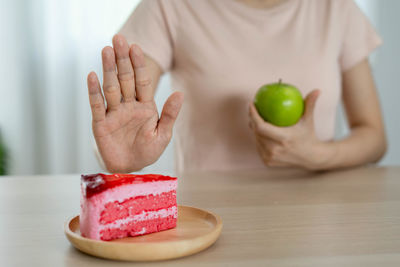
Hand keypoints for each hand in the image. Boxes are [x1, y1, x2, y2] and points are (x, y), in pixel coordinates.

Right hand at [87, 34, 182, 172]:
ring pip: (111, 87)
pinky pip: (97, 105)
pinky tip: (92, 75)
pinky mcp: (101, 124)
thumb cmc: (148, 150)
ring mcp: (113, 113)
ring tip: (106, 50)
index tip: (136, 46)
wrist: (130, 168)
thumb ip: (169, 115)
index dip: (139, 64)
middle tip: (118, 38)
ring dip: (108, 69)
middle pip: (125, 79)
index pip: (141, 81)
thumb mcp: (163, 134)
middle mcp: (128, 105)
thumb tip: (180, 94)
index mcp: (145, 106)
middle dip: (122, 59)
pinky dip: (94, 91)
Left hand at [249, 90, 322, 169]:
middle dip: (252, 120)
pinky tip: (259, 131)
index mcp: (284, 139)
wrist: (311, 158)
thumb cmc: (309, 136)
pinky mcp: (268, 162)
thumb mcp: (309, 120)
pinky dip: (259, 138)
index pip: (261, 127)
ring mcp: (271, 157)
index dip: (253, 115)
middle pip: (256, 132)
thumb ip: (310, 105)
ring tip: (255, 119)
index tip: (251, 104)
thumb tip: (316, 90)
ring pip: (256, 139)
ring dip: (254, 129)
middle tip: (253, 110)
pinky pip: (259, 147)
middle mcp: (275, 150)